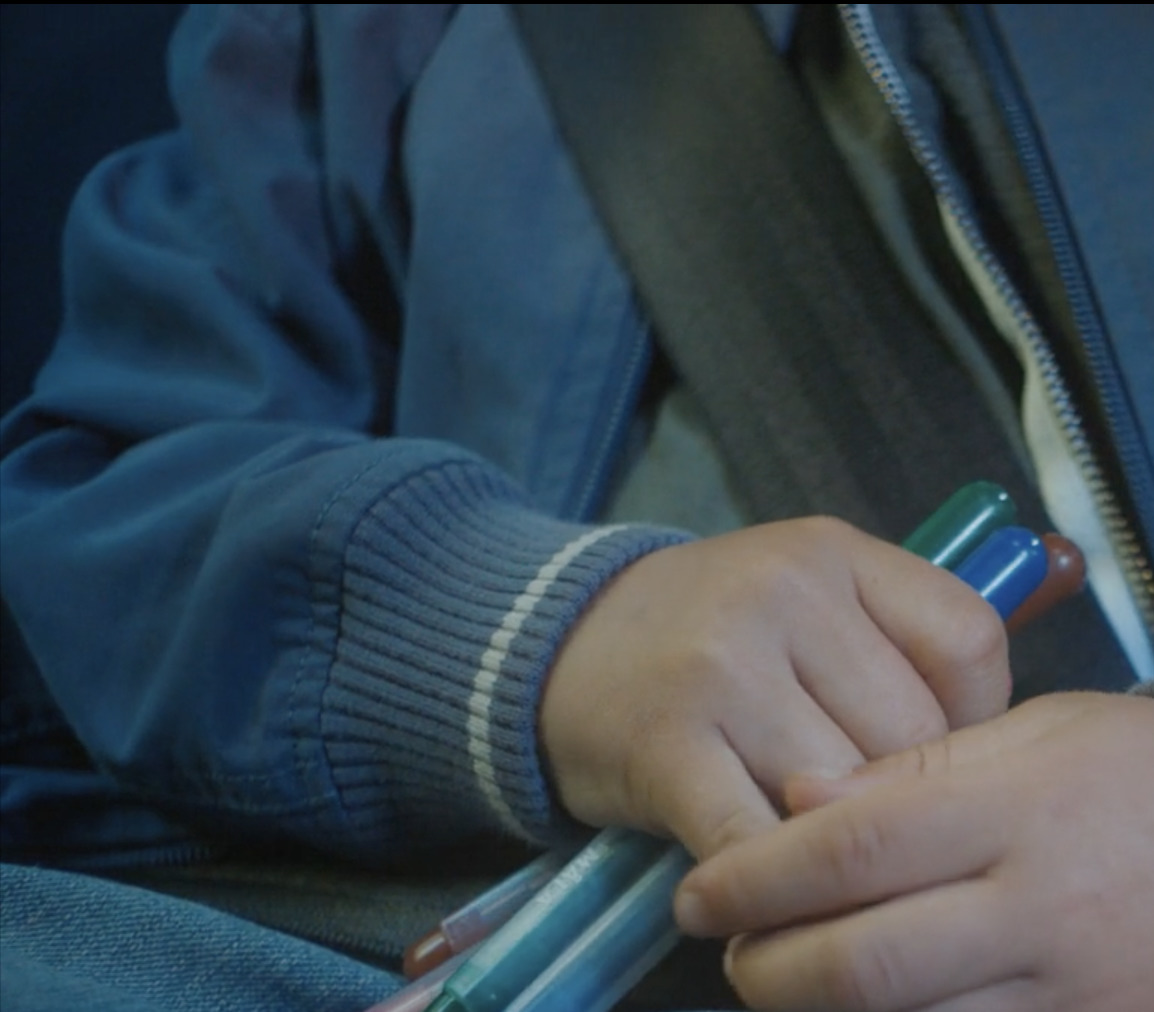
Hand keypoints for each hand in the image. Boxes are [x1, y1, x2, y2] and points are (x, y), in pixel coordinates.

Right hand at [539, 516, 1010, 859]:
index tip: (923, 752)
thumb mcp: (800, 593)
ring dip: (832, 843)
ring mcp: (722, 668)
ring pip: (845, 797)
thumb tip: (974, 757)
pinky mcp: (668, 746)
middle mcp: (781, 594)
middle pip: (911, 735)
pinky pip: (758, 840)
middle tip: (856, 809)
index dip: (970, 718)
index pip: (967, 643)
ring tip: (807, 847)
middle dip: (894, 792)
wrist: (560, 641)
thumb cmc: (700, 629)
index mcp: (829, 551)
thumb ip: (887, 644)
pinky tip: (761, 880)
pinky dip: (771, 879)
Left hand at [675, 691, 1153, 1011]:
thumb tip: (801, 795)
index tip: (698, 893)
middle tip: (726, 945)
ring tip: (780, 973)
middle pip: (864, 965)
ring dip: (820, 1009)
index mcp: (1016, 817)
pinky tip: (861, 1002)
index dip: (756, 876)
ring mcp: (1072, 1001)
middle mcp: (1040, 919)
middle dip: (769, 967)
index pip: (853, 852)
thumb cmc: (1135, 775)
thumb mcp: (1040, 734)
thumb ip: (918, 767)